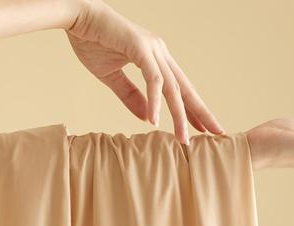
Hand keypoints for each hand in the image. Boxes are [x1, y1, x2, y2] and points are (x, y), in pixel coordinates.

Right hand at [65, 0, 224, 143]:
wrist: (77, 18)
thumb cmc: (93, 43)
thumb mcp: (112, 78)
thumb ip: (130, 97)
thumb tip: (147, 119)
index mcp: (156, 59)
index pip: (179, 89)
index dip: (192, 110)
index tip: (201, 129)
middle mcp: (160, 53)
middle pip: (185, 89)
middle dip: (201, 112)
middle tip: (216, 132)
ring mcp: (152, 49)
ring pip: (172, 88)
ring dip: (179, 115)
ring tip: (183, 139)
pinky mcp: (140, 47)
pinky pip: (152, 79)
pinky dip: (155, 100)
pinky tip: (156, 120)